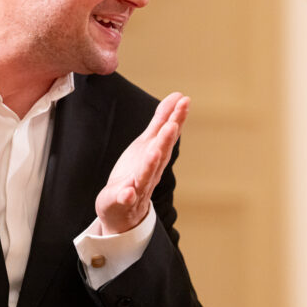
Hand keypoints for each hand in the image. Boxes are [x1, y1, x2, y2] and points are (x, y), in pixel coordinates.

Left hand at [95, 92, 188, 234]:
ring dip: (150, 165)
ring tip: (154, 152)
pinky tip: (127, 192)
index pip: (168, 135)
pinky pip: (126, 199)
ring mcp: (138, 187)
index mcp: (157, 155)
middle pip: (161, 154)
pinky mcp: (122, 201)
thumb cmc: (135, 173)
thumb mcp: (147, 144)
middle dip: (166, 140)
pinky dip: (127, 196)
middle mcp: (152, 171)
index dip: (177, 118)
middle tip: (172, 125)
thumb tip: (178, 96)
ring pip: (145, 176)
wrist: (122, 210)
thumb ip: (160, 121)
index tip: (185, 101)